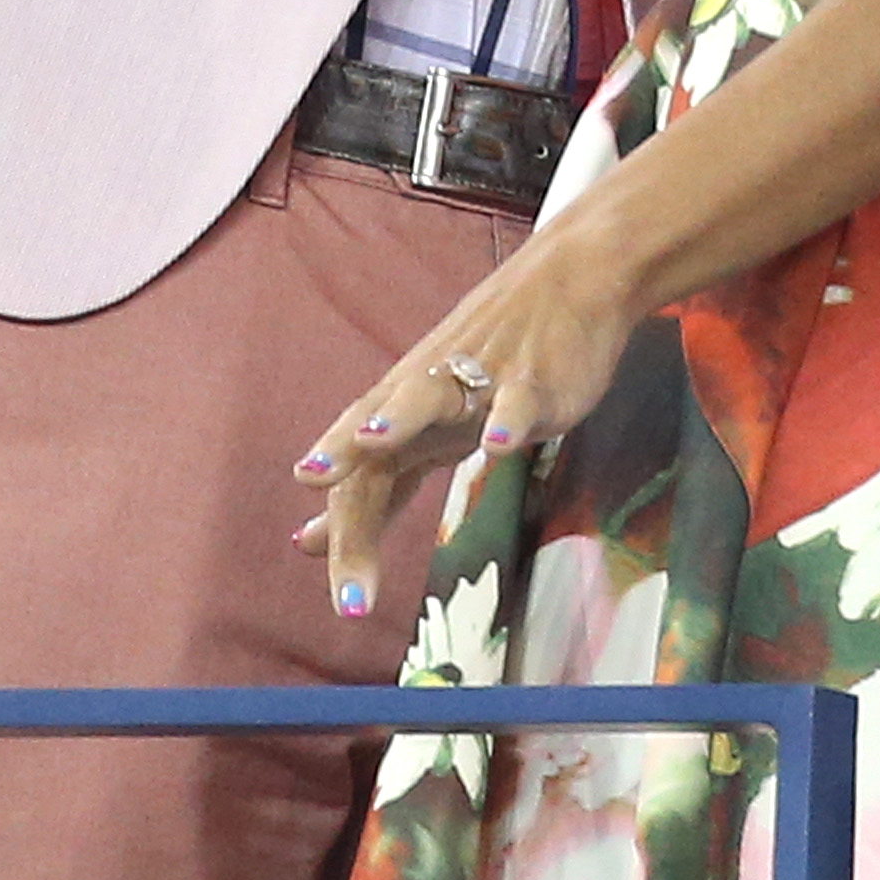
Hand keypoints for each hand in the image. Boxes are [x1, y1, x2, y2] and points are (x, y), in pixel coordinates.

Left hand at [292, 222, 644, 621]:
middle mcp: (426, 397)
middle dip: (358, 519)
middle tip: (349, 591)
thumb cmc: (492, 363)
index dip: (346, 535)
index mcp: (400, 419)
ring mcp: (479, 381)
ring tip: (372, 438)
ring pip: (429, 396)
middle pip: (377, 454)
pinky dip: (506, 418)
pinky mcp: (531, 376)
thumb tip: (310, 540)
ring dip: (400, 415)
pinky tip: (499, 445)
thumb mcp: (429, 430)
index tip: (340, 599)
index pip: (360, 483)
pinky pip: (516, 397)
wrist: (570, 280)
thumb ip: (375, 483)